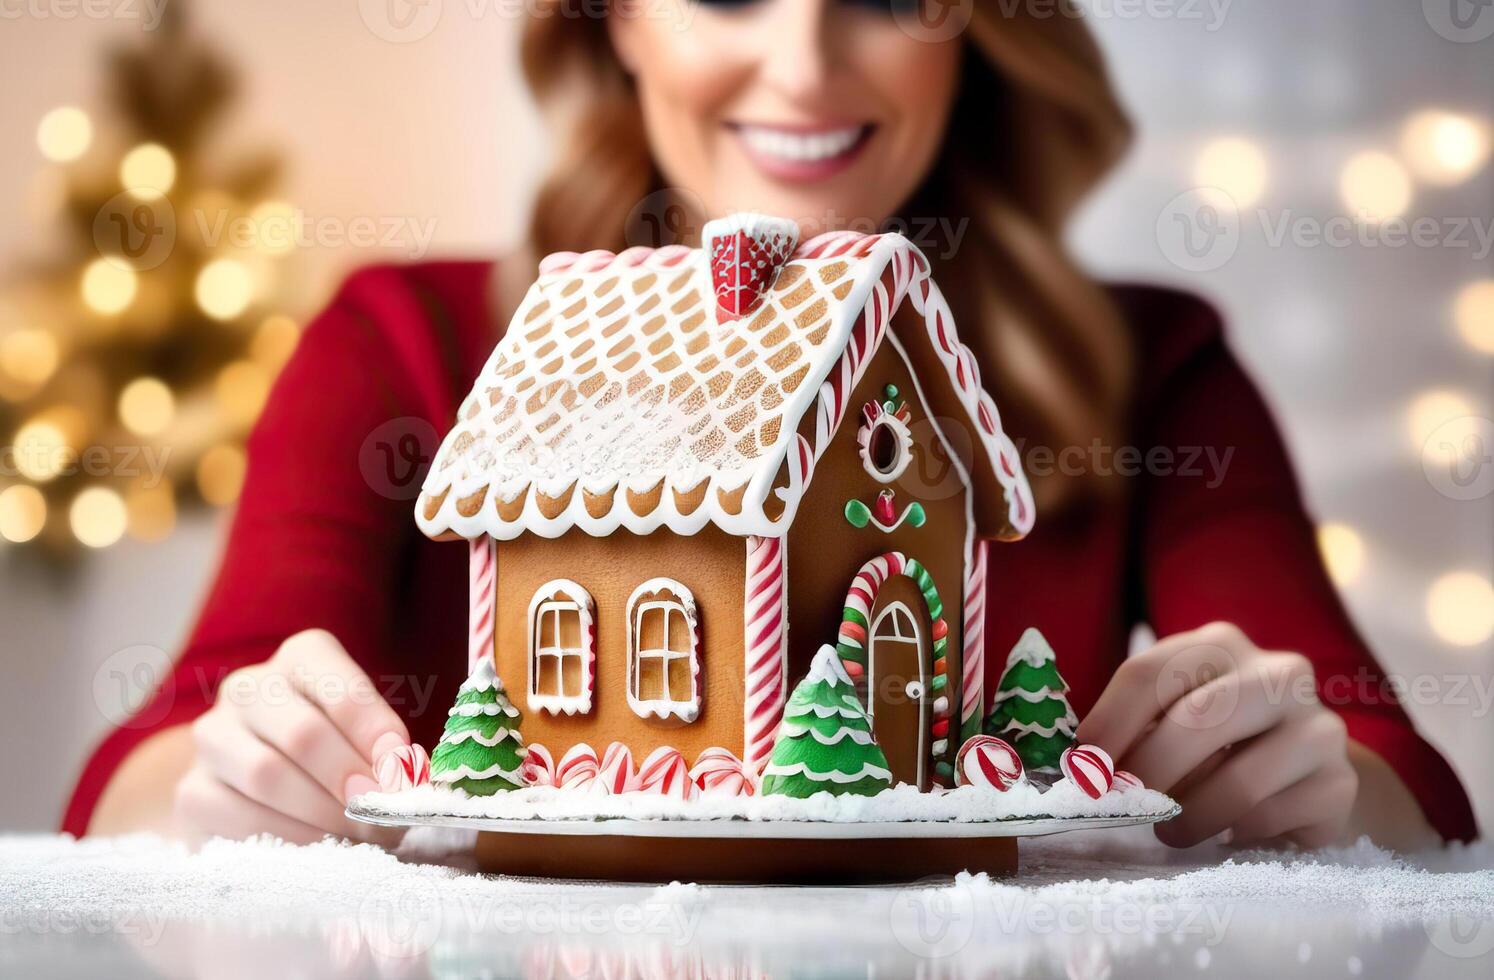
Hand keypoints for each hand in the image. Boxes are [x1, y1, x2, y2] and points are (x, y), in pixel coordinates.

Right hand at [172, 629, 409, 845]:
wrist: (256, 785)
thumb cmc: (334, 753)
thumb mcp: (366, 737)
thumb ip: (386, 751)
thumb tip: (404, 779)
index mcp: (303, 658)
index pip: (342, 690)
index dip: (375, 734)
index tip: (400, 772)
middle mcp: (249, 687)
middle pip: (302, 734)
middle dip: (350, 780)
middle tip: (379, 812)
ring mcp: (211, 736)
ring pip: (267, 776)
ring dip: (322, 815)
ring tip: (357, 834)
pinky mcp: (191, 791)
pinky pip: (240, 818)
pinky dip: (288, 839)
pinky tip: (315, 848)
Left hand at [1076, 622, 1357, 848]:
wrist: (1309, 775)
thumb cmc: (1221, 744)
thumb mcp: (1175, 720)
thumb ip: (1134, 731)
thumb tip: (1080, 766)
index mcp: (1219, 645)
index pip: (1149, 673)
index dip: (1107, 724)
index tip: (1083, 768)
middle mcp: (1277, 672)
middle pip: (1196, 718)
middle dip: (1148, 770)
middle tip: (1124, 805)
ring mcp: (1318, 725)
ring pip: (1238, 779)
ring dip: (1188, 816)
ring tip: (1169, 831)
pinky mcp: (1340, 782)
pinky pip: (1270, 816)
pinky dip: (1233, 832)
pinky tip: (1226, 833)